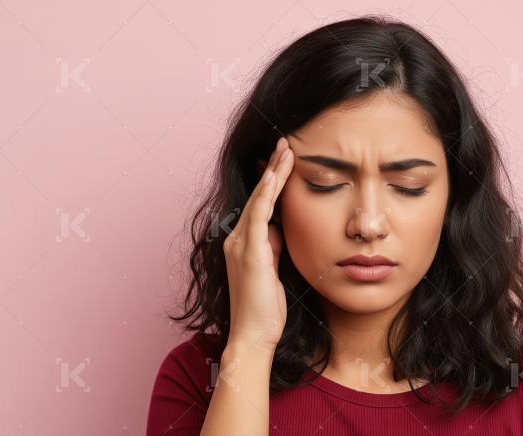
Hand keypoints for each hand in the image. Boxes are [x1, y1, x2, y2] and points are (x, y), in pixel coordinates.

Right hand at [222, 136, 292, 351]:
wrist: (253, 335)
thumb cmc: (265, 308)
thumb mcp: (274, 271)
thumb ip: (275, 249)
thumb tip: (281, 232)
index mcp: (244, 243)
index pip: (260, 204)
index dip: (272, 181)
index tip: (285, 159)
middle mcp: (237, 239)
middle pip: (258, 195)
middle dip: (272, 168)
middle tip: (286, 144)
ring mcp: (240, 244)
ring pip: (258, 199)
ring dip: (273, 173)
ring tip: (286, 150)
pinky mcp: (249, 252)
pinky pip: (258, 215)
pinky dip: (267, 194)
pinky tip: (275, 176)